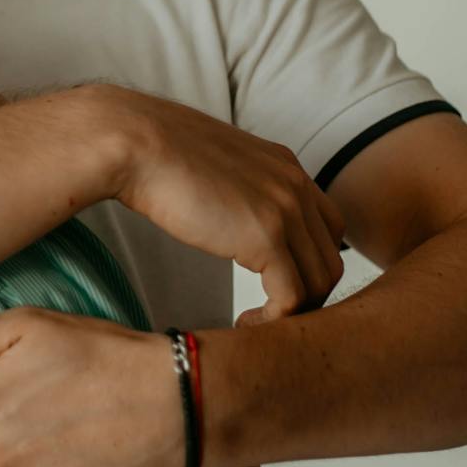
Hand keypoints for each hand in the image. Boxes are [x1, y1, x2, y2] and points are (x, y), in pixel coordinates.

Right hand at [97, 85, 346, 324]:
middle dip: (305, 294)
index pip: (327, 227)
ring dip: (291, 313)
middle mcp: (295, 185)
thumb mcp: (216, 166)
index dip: (308, 263)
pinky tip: (242, 322)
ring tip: (254, 323)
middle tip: (268, 314)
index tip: (275, 286)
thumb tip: (226, 214)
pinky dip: (272, 321)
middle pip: (330, 258)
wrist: (136, 143)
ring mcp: (286, 210)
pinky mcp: (266, 237)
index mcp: (286, 167)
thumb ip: (239, 188)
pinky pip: (292, 298)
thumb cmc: (156, 154)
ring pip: (318, 282)